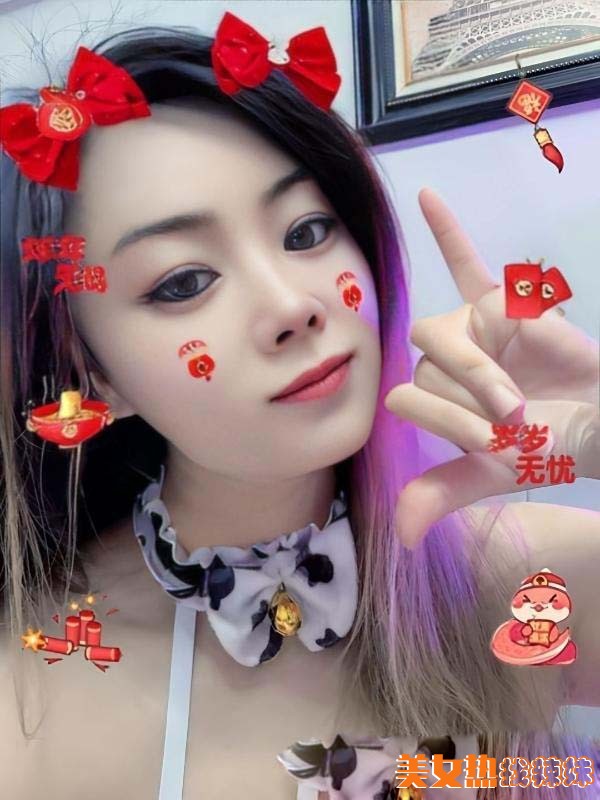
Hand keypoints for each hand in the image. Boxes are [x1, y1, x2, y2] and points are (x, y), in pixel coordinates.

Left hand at [384, 187, 599, 547]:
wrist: (594, 423)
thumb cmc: (545, 448)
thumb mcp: (490, 475)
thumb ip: (441, 493)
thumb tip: (402, 537)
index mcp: (431, 397)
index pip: (409, 400)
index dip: (449, 425)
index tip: (491, 444)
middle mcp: (440, 359)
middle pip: (425, 369)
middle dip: (468, 400)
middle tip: (514, 418)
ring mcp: (467, 327)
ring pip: (444, 338)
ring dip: (480, 372)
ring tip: (517, 394)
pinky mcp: (500, 303)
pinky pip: (465, 261)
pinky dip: (447, 230)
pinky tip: (425, 195)